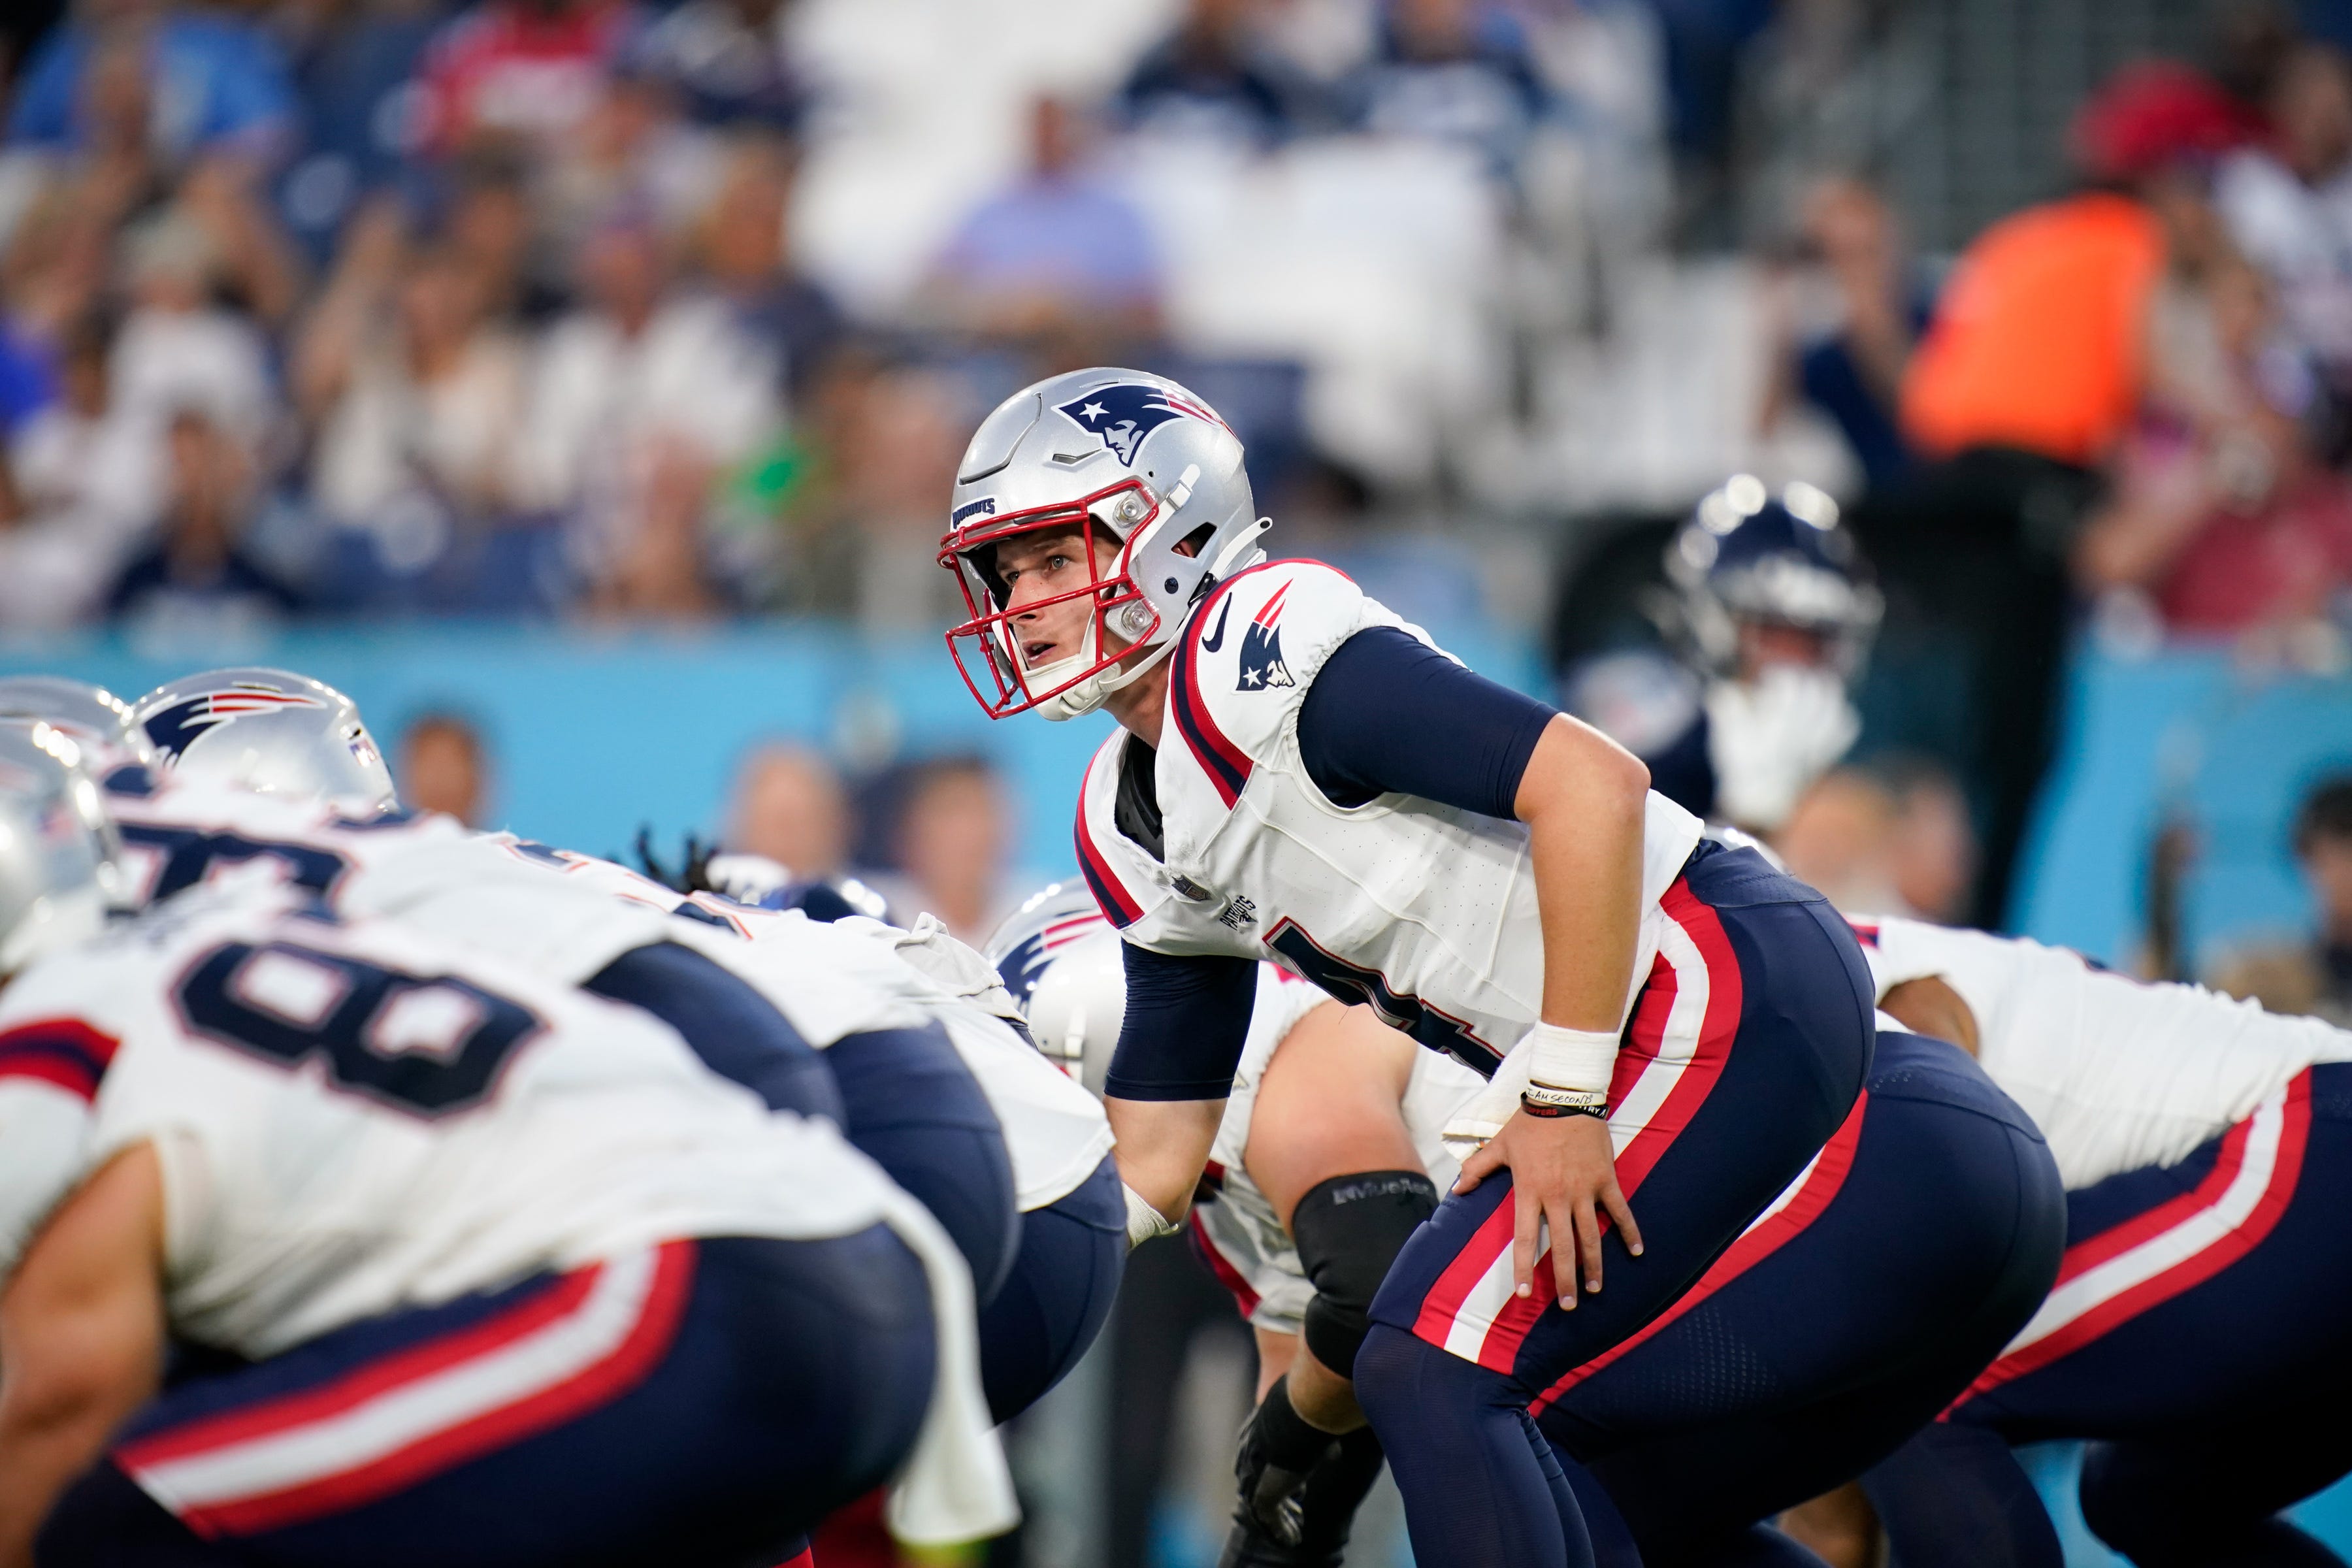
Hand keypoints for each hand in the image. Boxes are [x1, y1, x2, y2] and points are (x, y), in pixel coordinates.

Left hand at [1454, 1109, 1641, 1304]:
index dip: (1523, 1268)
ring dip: (1594, 1265)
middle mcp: (1557, 1196)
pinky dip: (1630, 1231)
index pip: (1524, 1239)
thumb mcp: (1499, 1145)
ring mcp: (1584, 1190)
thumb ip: (1477, 1169)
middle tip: (1570, 1305)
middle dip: (1565, 1279)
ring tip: (1596, 1288)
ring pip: (1591, 1235)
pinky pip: (1620, 1211)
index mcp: (1529, 1191)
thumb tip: (1457, 1189)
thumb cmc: (1529, 1124)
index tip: (1525, 1294)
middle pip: (1562, 1246)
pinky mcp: (1605, 1179)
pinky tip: (1636, 1252)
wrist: (1563, 1098)